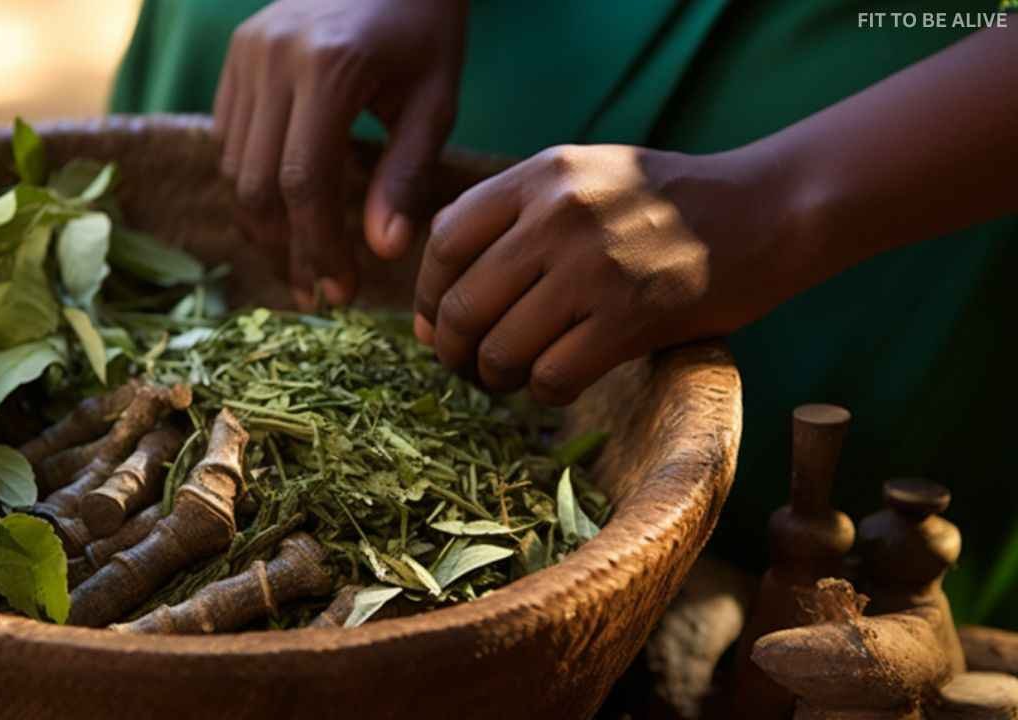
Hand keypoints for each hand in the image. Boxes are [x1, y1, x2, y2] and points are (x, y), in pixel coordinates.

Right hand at [215, 0, 468, 308]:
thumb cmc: (425, 30)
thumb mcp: (433, 101)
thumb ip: (405, 175)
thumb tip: (381, 252)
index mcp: (330, 68)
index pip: (303, 182)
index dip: (316, 247)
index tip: (339, 294)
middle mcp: (274, 58)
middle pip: (256, 183)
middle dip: (284, 249)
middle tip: (315, 294)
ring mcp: (246, 53)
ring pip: (233, 165)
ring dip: (263, 223)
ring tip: (302, 262)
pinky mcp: (235, 54)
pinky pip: (228, 137)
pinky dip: (250, 181)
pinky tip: (286, 210)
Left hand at [414, 144, 802, 405]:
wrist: (767, 210)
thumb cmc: (664, 201)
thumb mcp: (582, 177)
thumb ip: (509, 222)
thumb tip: (431, 313)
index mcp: (541, 174)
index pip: (445, 240)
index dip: (427, 293)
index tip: (434, 321)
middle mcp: (559, 215)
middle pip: (461, 303)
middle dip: (451, 348)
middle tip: (466, 364)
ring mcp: (594, 268)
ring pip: (500, 349)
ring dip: (494, 377)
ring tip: (507, 377)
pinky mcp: (631, 319)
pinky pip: (551, 377)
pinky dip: (542, 391)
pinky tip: (555, 382)